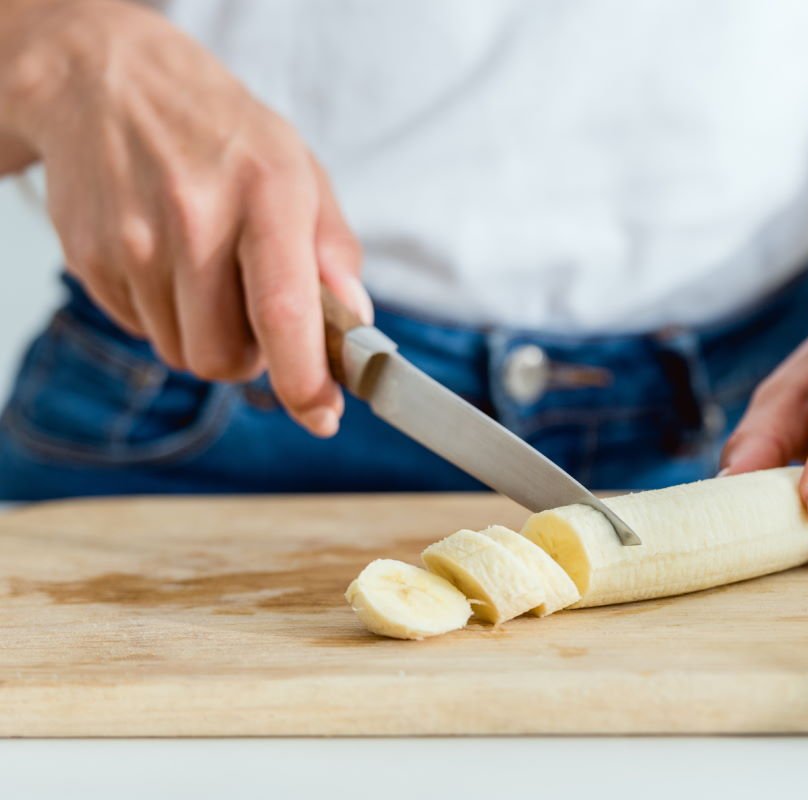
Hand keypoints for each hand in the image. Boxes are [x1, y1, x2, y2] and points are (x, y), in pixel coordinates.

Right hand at [0, 0, 372, 435]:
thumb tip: (356, 326)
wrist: (112, 83)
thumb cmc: (225, 137)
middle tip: (258, 312)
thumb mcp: (302, 175)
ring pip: (181, 353)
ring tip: (210, 274)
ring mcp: (132, 240)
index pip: (283, 311)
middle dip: (252, 358)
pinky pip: (141, 330)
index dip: (304, 379)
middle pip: (224, 357)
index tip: (322, 413)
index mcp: (266, 193)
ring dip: (207, 336)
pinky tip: (169, 261)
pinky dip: (166, 316)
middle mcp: (194, 218)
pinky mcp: (89, 258)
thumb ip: (334, 255)